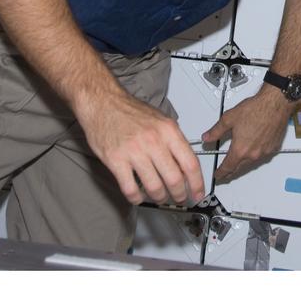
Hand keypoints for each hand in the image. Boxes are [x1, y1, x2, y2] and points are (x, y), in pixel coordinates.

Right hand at [76, 89, 204, 205]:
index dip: (197, 183)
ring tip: (159, 197)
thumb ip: (174, 141)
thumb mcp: (161, 120)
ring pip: (154, 187)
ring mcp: (134, 151)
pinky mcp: (116, 160)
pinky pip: (130, 189)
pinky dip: (136, 198)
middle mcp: (153, 141)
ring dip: (159, 197)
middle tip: (180, 198)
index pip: (190, 163)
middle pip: (174, 179)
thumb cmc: (130, 111)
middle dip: (179, 195)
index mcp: (168, 130)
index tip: (198, 193)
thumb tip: (186, 166)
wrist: (103, 103)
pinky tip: (138, 196)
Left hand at [203, 87, 293, 182]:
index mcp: (240, 149)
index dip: (221, 173)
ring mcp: (265, 152)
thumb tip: (207, 138)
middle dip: (231, 171)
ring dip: (243, 163)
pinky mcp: (274, 147)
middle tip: (225, 172)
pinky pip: (262, 155)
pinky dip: (256, 154)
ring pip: (251, 162)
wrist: (275, 103)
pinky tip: (253, 148)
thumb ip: (216, 131)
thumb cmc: (255, 109)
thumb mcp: (229, 118)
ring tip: (238, 160)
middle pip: (239, 168)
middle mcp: (253, 154)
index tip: (218, 176)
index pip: (227, 167)